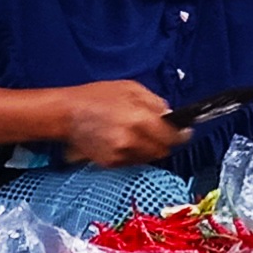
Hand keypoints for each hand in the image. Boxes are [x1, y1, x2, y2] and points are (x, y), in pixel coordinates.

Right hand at [57, 81, 185, 168]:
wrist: (66, 114)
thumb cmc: (96, 97)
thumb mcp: (130, 88)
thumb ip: (154, 103)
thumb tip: (169, 115)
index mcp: (139, 120)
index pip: (172, 136)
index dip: (182, 135)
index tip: (185, 132)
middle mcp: (131, 141)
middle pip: (163, 151)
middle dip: (165, 141)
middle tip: (160, 130)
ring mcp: (120, 155)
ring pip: (148, 157)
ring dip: (150, 147)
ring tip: (138, 133)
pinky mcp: (111, 163)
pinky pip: (133, 161)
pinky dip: (134, 152)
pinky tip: (124, 139)